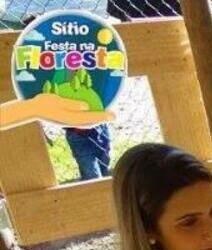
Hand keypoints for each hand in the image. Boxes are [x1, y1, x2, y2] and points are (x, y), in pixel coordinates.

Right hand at [0, 94, 114, 130]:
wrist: (32, 110)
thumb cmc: (43, 102)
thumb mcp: (57, 100)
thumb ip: (71, 104)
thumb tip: (86, 106)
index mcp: (71, 117)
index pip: (91, 117)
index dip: (103, 116)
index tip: (113, 114)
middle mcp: (72, 122)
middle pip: (91, 121)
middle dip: (103, 118)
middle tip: (114, 115)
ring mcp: (69, 122)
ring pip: (87, 122)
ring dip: (97, 119)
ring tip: (105, 115)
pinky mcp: (65, 120)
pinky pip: (81, 120)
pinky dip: (89, 118)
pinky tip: (90, 113)